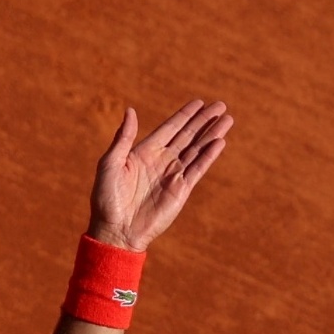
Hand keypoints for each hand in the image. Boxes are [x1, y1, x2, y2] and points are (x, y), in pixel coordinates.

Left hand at [86, 98, 233, 250]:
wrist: (116, 230)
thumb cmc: (106, 199)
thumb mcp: (110, 164)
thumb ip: (123, 138)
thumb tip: (131, 110)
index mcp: (144, 152)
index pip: (169, 128)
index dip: (184, 115)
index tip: (199, 102)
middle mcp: (161, 161)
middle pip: (187, 135)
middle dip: (203, 120)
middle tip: (220, 105)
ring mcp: (172, 175)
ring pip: (197, 149)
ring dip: (212, 134)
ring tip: (227, 119)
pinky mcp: (181, 190)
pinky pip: (198, 168)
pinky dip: (209, 155)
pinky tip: (220, 141)